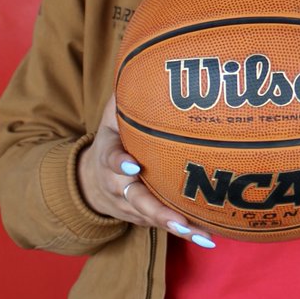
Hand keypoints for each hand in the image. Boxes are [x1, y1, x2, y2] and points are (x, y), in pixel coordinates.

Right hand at [76, 95, 216, 246]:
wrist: (91, 180)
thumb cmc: (113, 139)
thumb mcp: (112, 116)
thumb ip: (127, 96)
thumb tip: (149, 61)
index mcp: (107, 155)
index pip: (110, 158)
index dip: (120, 163)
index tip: (134, 165)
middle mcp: (117, 185)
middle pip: (136, 200)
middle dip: (158, 212)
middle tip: (180, 221)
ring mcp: (129, 205)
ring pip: (152, 219)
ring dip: (177, 228)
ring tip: (202, 236)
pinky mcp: (142, 219)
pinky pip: (162, 225)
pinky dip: (184, 232)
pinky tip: (208, 236)